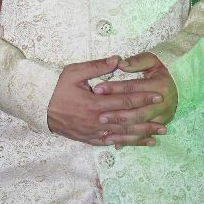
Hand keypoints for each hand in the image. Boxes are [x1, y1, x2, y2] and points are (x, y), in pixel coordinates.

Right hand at [47, 58, 164, 146]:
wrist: (38, 105)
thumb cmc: (57, 86)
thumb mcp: (75, 72)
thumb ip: (97, 67)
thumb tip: (117, 60)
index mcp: (95, 103)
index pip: (125, 100)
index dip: (143, 98)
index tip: (158, 97)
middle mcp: (97, 121)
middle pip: (127, 121)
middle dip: (147, 121)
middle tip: (164, 123)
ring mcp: (92, 132)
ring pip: (121, 135)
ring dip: (140, 136)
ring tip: (157, 136)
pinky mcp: (88, 139)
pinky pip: (109, 142)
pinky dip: (124, 143)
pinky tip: (135, 143)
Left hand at [93, 52, 177, 147]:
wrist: (180, 84)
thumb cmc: (160, 70)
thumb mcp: (152, 60)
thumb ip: (136, 61)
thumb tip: (120, 64)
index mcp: (159, 86)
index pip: (132, 88)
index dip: (114, 88)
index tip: (97, 89)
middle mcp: (162, 104)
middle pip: (137, 112)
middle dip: (117, 115)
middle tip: (100, 116)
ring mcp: (163, 117)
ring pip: (140, 127)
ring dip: (122, 132)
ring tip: (105, 133)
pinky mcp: (160, 125)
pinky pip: (144, 137)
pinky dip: (129, 141)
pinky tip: (116, 144)